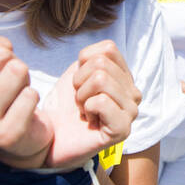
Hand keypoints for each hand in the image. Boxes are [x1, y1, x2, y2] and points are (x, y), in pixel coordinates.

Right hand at [0, 34, 50, 169]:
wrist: (18, 140)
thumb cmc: (1, 94)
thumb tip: (1, 48)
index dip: (0, 47)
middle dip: (13, 62)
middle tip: (12, 82)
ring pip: (16, 71)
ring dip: (24, 79)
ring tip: (17, 95)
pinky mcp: (6, 136)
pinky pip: (30, 95)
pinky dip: (33, 97)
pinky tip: (25, 109)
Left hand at [40, 40, 140, 169]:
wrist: (51, 136)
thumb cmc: (64, 105)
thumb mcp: (77, 72)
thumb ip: (94, 57)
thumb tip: (105, 50)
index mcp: (125, 77)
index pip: (108, 49)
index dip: (83, 63)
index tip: (80, 82)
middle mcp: (133, 93)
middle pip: (101, 64)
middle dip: (79, 81)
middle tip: (80, 101)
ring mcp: (131, 112)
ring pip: (101, 79)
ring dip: (81, 96)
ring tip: (84, 112)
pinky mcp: (123, 130)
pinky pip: (101, 101)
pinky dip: (87, 108)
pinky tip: (90, 122)